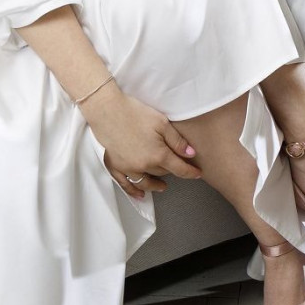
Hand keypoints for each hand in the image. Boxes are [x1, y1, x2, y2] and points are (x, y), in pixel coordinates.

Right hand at [82, 87, 200, 197]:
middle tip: (177, 167)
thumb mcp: (161, 122)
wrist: (107, 110)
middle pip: (162, 173)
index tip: (198, 174)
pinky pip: (126, 185)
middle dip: (172, 171)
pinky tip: (140, 194)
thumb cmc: (134, 112)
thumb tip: (191, 154)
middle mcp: (143, 166)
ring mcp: (127, 168)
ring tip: (162, 187)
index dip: (190, 172)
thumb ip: (177, 141)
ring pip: (146, 183)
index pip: (179, 169)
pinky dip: (134, 191)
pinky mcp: (114, 167)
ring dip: (155, 186)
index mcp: (157, 155)